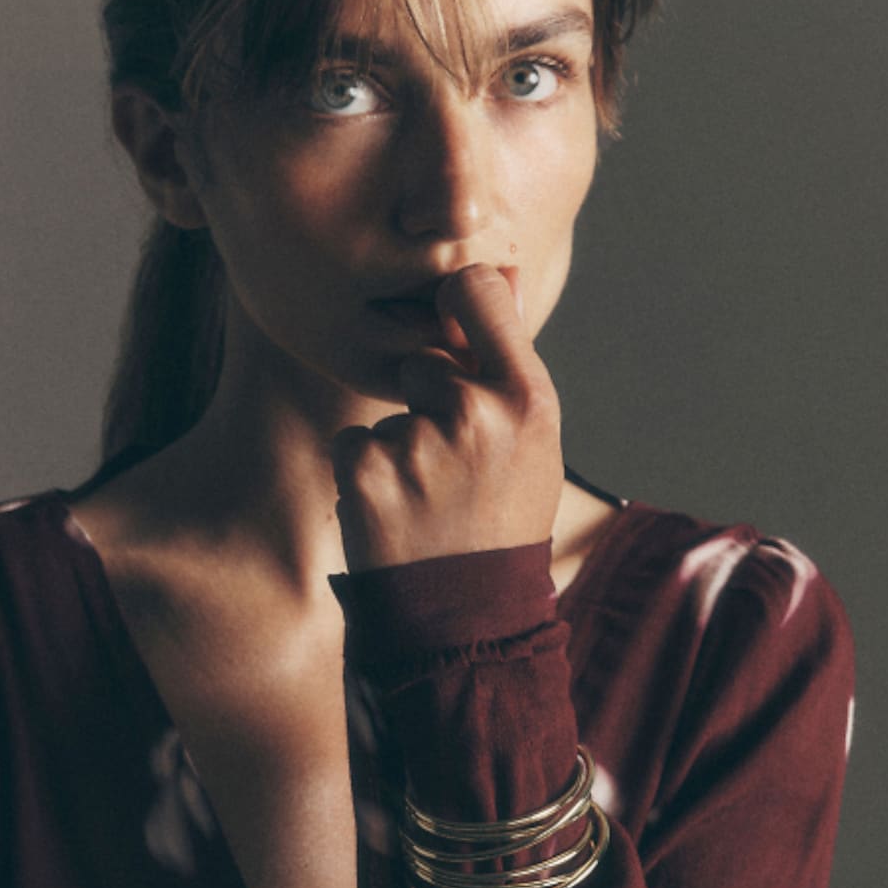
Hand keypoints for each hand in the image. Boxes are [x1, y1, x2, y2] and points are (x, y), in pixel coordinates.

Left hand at [330, 265, 563, 571]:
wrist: (466, 621)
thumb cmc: (504, 519)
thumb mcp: (534, 441)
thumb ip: (513, 355)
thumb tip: (506, 267)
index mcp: (527, 398)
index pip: (476, 289)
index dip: (456, 302)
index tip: (454, 329)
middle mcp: (474, 414)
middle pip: (423, 360)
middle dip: (428, 401)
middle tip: (453, 467)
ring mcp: (416, 444)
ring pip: (388, 409)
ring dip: (398, 447)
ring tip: (429, 502)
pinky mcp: (364, 472)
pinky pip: (353, 442)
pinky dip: (365, 474)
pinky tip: (397, 514)